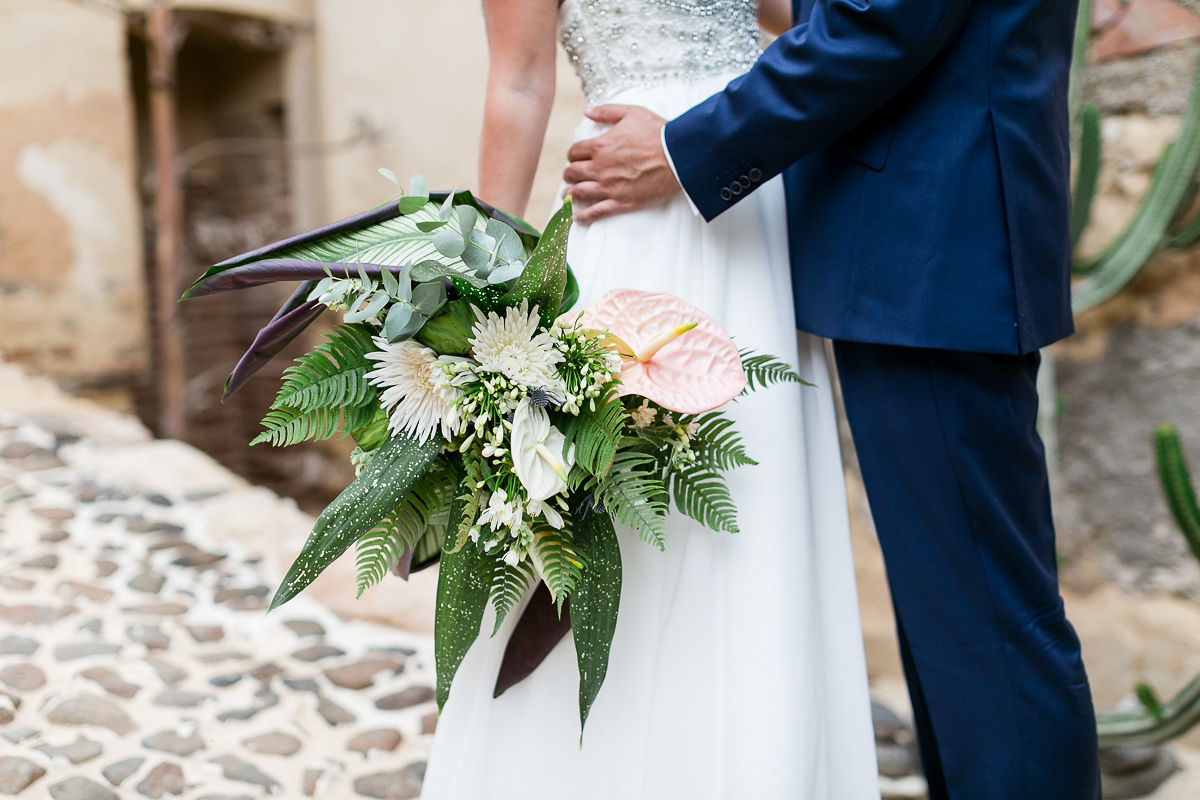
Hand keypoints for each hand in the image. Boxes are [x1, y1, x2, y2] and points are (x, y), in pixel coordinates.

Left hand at [563, 105, 681, 223]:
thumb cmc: (657, 132)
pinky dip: (583, 216)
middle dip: (569, 174)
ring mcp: (610, 187)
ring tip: (567, 196)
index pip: (574, 153)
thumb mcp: (631, 112)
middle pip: (572, 173)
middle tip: (571, 176)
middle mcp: (601, 168)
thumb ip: (606, 111)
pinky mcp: (622, 202)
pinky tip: (577, 217)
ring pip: (579, 193)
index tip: (576, 158)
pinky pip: (596, 212)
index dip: (573, 155)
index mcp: (601, 146)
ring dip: (570, 194)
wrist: (678, 156)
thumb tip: (587, 111)